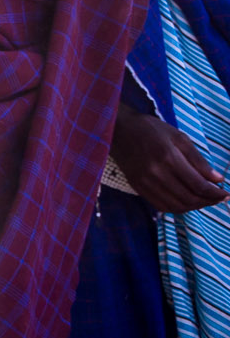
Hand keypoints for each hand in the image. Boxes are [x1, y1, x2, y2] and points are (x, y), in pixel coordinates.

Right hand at [111, 105, 225, 213]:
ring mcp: (145, 182)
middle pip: (189, 198)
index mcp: (168, 157)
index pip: (198, 185)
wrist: (119, 130)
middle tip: (219, 198)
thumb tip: (218, 180)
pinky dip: (178, 208)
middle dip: (208, 201)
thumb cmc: (152, 130)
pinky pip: (162, 206)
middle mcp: (156, 173)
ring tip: (205, 201)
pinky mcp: (138, 187)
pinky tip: (186, 202)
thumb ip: (199, 160)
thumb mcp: (179, 137)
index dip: (215, 193)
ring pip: (176, 206)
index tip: (226, 193)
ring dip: (195, 207)